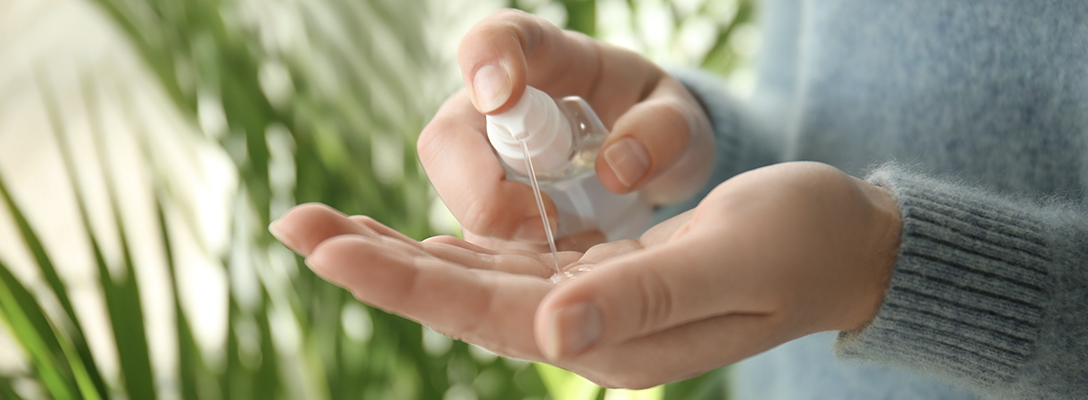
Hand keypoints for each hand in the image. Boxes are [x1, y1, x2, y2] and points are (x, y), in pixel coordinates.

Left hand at [269, 162, 901, 388]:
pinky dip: (452, 250)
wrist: (847, 246)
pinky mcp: (600, 278)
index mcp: (612, 338)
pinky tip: (411, 241)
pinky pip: (509, 265)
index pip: (484, 310)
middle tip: (291, 224)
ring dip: (400, 256)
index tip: (325, 248)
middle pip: (460, 298)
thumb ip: (639, 296)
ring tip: (326, 228)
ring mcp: (591, 307)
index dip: (401, 280)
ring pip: (474, 281)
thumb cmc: (800, 242)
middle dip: (374, 263)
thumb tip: (546, 333)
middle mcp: (589, 331)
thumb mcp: (728, 257)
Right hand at [418, 9, 714, 250]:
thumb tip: (616, 169)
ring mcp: (482, 166)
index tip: (500, 97)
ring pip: (454, 202)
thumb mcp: (679, 118)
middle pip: (446, 141)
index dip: (486, 62)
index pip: (495, 40)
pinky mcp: (486, 216)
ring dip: (503, 234)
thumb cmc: (655, 123)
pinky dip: (515, 263)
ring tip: (574, 244)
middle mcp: (493, 110)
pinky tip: (565, 265)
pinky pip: (477, 246)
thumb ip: (662, 129)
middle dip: (482, 189)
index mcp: (542, 59)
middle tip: (547, 219)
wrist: (649, 165)